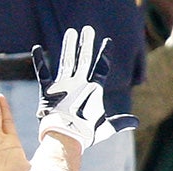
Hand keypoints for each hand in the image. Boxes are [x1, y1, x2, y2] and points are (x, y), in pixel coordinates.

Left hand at [31, 26, 137, 148]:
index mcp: (93, 90)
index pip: (101, 68)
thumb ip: (120, 122)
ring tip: (71, 32)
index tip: (107, 41)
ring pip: (67, 61)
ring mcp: (63, 85)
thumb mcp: (105, 128)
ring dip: (69, 45)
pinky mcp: (47, 91)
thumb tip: (136, 122)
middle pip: (84, 59)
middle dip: (86, 44)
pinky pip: (42, 73)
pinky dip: (39, 60)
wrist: (65, 138)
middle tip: (88, 30)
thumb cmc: (85, 134)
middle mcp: (78, 84)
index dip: (104, 55)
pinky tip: (36, 48)